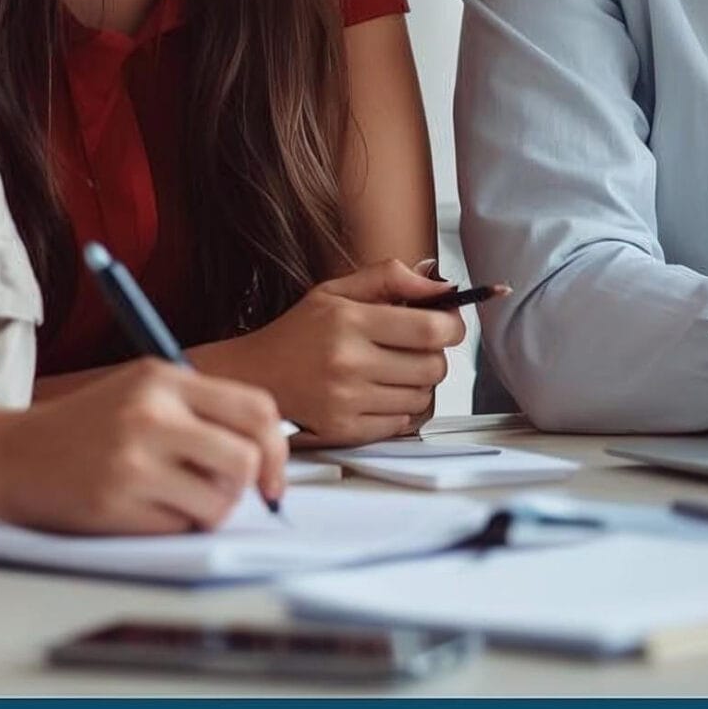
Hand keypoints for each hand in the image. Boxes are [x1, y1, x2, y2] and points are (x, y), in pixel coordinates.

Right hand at [0, 361, 286, 533]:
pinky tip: (140, 510)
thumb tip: (267, 461)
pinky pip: (178, 528)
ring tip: (175, 501)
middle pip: (244, 460)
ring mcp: (131, 460)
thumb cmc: (87, 428)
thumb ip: (202, 412)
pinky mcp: (114, 504)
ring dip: (208, 512)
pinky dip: (172, 528)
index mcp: (163, 379)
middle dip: (245, 488)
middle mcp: (150, 414)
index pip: (256, 409)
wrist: (10, 455)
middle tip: (223, 494)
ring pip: (218, 502)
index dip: (277, 450)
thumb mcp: (142, 392)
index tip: (271, 478)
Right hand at [197, 258, 468, 445]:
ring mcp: (347, 401)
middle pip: (433, 366)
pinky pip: (401, 423)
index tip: (448, 324)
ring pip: (422, 397)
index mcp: (350, 322)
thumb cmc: (298, 332)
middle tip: (417, 347)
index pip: (430, 328)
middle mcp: (349, 363)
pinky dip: (400, 408)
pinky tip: (378, 392)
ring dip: (418, 383)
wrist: (254, 375)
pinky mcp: (344, 430)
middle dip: (435, 355)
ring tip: (392, 369)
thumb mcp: (337, 290)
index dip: (452, 326)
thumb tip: (440, 283)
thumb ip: (390, 278)